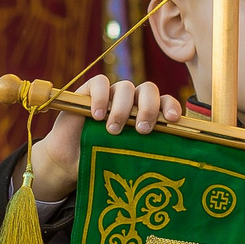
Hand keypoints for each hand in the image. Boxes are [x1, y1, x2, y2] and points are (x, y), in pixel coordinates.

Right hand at [26, 76, 177, 200]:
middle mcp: (132, 101)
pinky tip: (97, 116)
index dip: (171, 106)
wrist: (72, 160)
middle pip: (148, 90)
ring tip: (113, 129)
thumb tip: (170, 156)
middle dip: (148, 108)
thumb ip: (145, 149)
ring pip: (125, 87)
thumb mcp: (127, 155)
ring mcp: (111, 94)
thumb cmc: (103, 159)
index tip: (172, 119)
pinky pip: (100, 82)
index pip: (164, 102)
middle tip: (142, 130)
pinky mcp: (90, 91)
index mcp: (146, 113)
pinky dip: (101, 96)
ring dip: (122, 107)